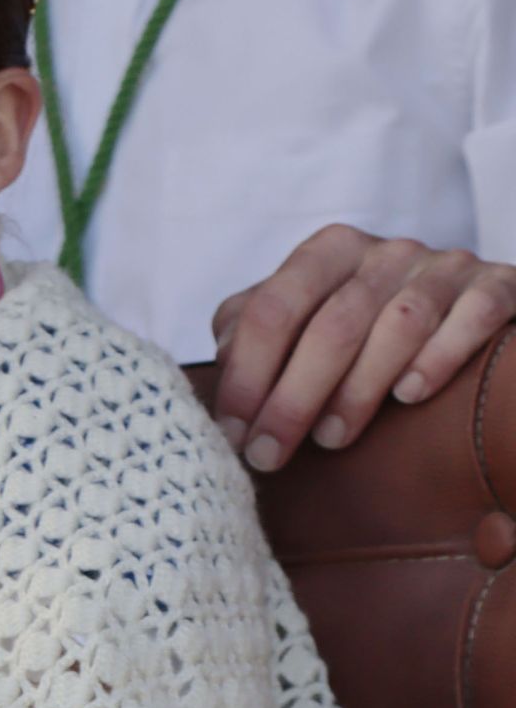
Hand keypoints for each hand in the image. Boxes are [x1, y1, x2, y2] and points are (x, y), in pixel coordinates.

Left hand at [211, 227, 515, 470]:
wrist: (460, 306)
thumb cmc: (362, 322)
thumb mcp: (303, 315)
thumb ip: (255, 326)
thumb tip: (220, 356)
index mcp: (330, 252)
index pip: (275, 307)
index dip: (246, 372)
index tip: (232, 432)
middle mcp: (388, 252)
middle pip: (333, 323)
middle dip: (293, 397)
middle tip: (269, 454)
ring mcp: (446, 267)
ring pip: (399, 323)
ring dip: (359, 387)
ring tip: (332, 439)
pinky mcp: (497, 287)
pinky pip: (475, 314)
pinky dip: (440, 355)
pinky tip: (410, 394)